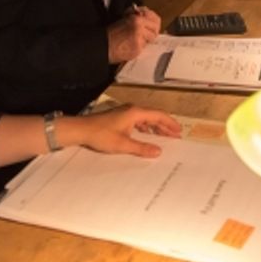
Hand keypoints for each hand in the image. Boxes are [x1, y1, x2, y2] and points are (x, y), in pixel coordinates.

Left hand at [68, 105, 182, 158]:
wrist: (81, 130)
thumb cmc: (102, 135)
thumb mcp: (123, 144)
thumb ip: (142, 148)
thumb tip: (159, 151)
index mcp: (135, 113)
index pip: (158, 115)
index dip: (170, 123)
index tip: (179, 131)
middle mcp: (132, 110)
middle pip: (153, 116)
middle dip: (165, 125)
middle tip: (176, 135)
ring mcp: (125, 113)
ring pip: (146, 118)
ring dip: (156, 126)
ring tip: (165, 136)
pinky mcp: (120, 118)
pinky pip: (139, 121)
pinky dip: (147, 127)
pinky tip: (147, 134)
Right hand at [107, 6, 159, 62]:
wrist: (104, 45)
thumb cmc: (112, 31)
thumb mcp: (125, 18)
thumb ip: (138, 16)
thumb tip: (146, 14)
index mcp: (137, 20)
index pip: (155, 20)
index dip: (154, 22)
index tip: (151, 23)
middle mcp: (140, 29)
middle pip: (156, 31)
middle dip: (152, 31)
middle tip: (146, 33)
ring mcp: (140, 41)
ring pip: (150, 40)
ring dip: (146, 39)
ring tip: (137, 39)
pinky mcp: (138, 51)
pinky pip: (144, 47)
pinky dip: (140, 46)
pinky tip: (132, 45)